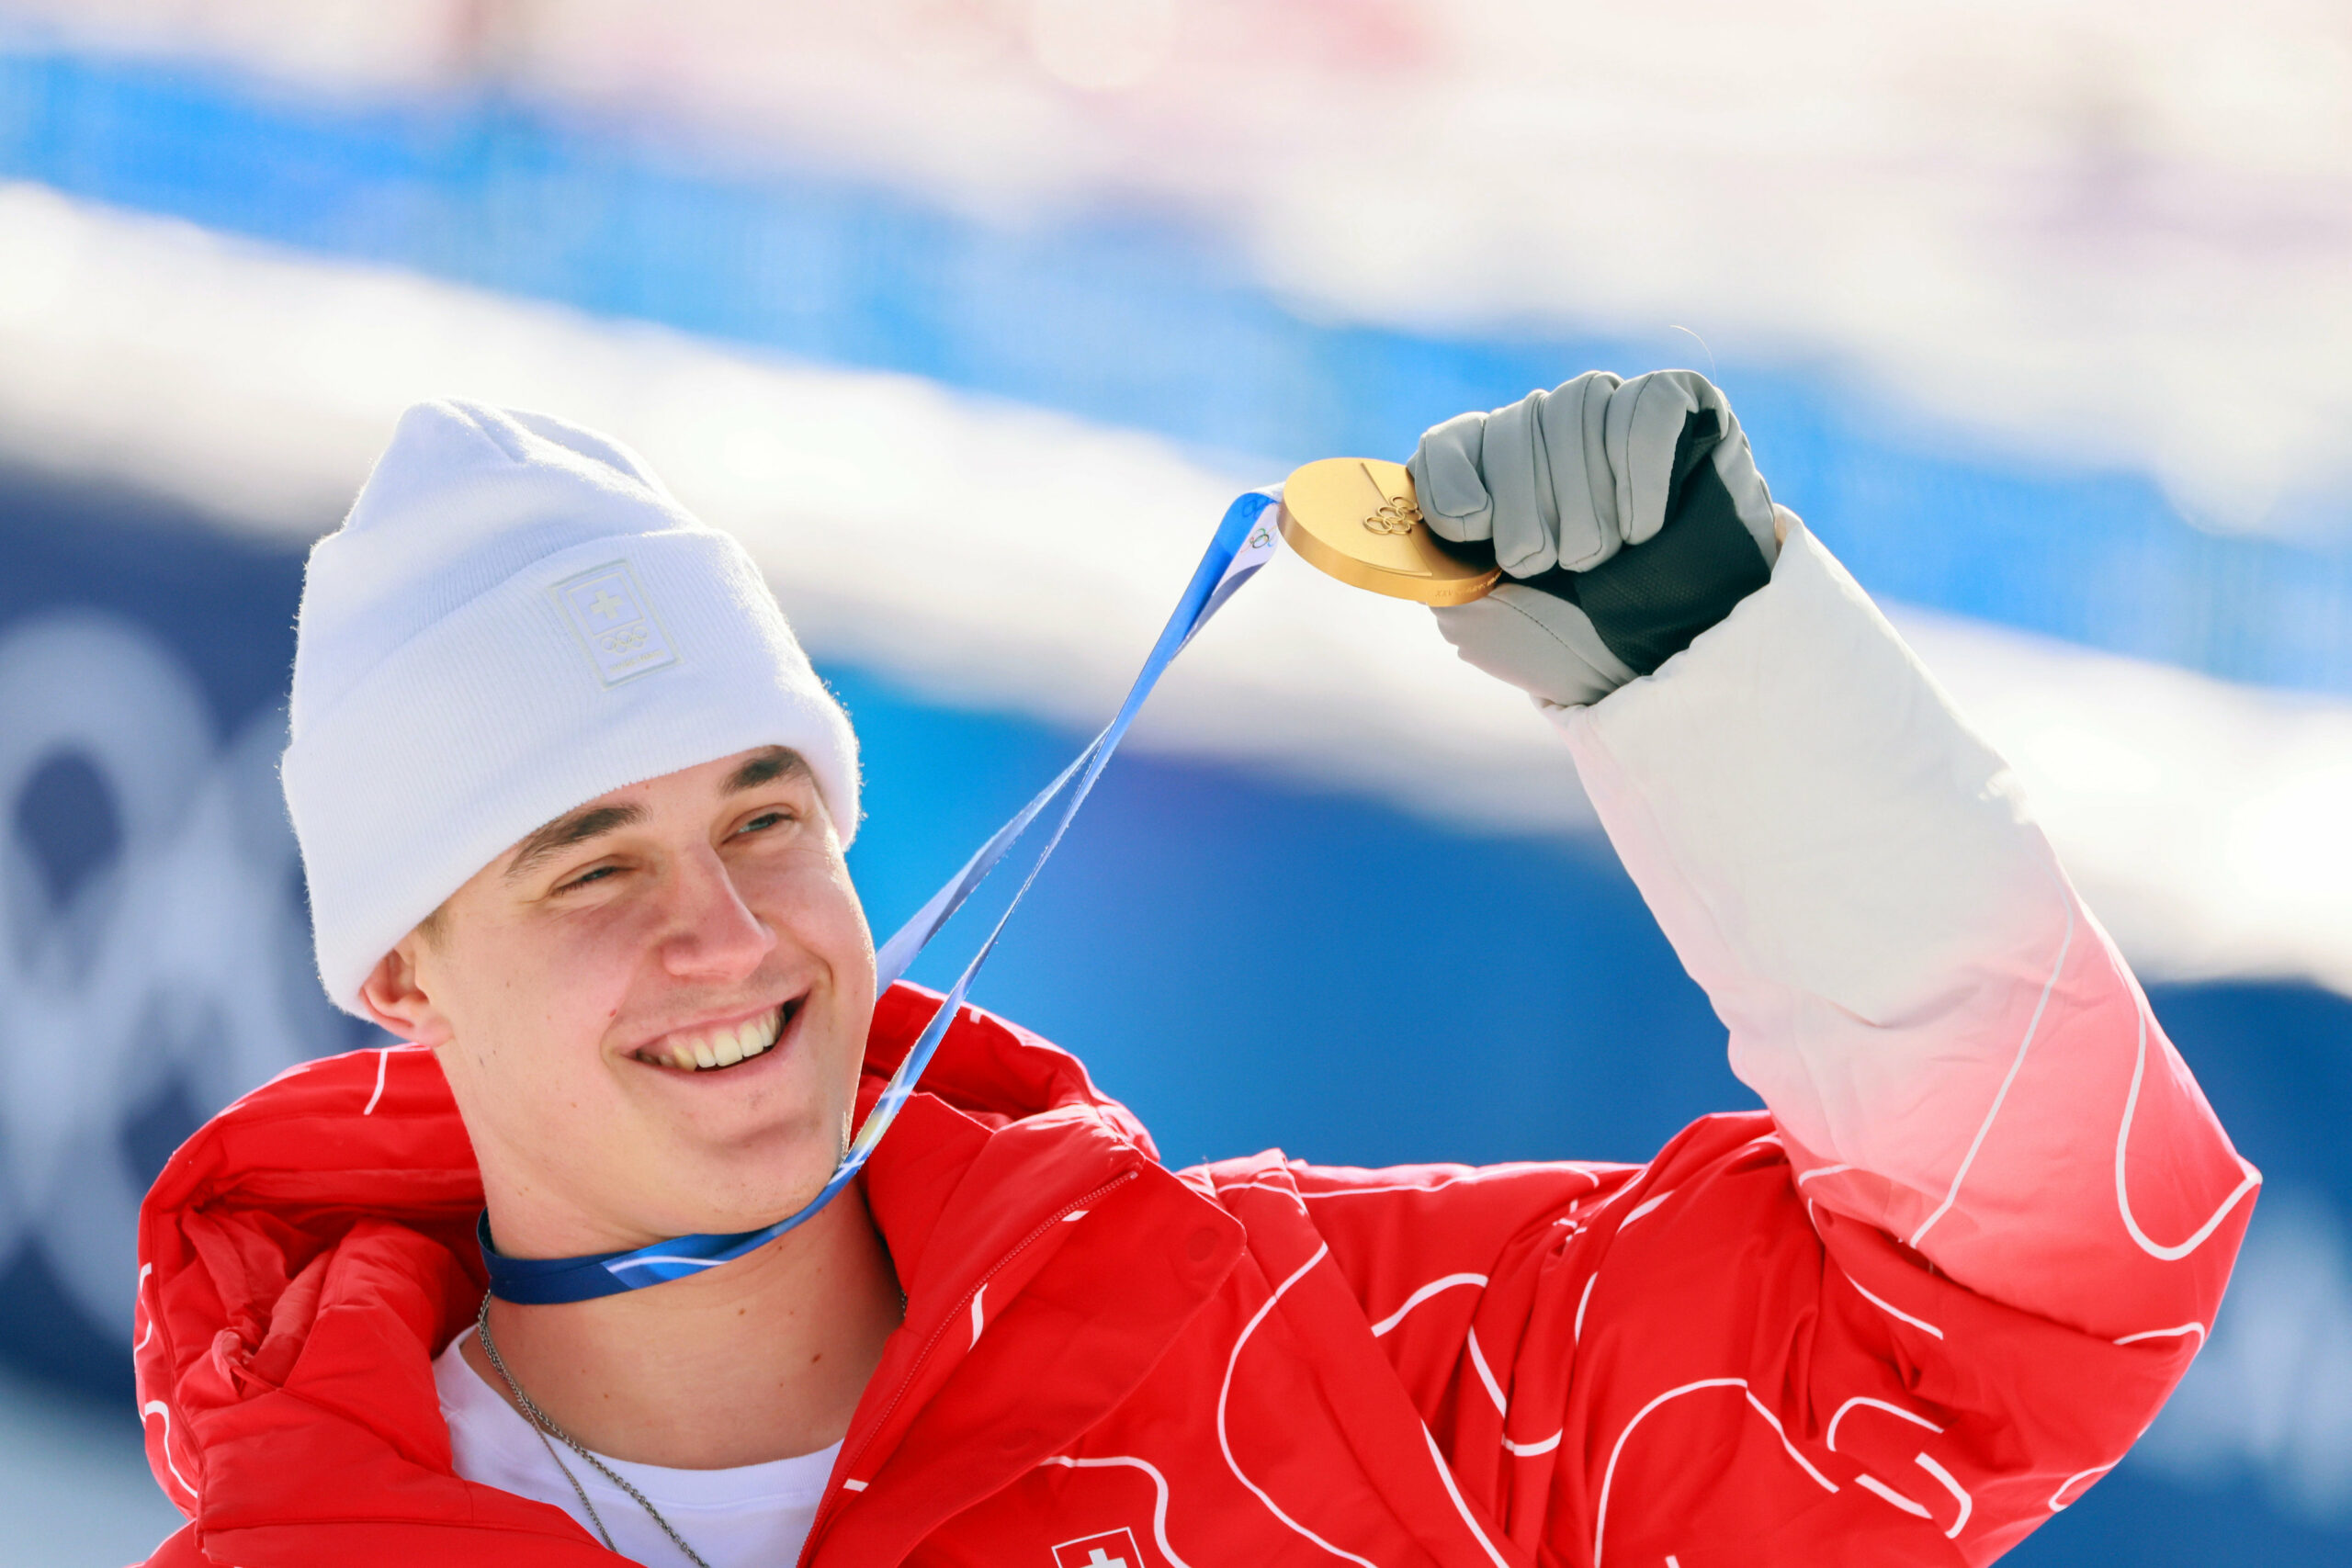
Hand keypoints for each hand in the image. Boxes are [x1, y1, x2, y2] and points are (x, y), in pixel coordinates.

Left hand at [1407, 370, 1788, 707]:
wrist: (1683, 661)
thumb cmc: (1580, 643)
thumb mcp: (1487, 624)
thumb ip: (1438, 573)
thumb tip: (1418, 524)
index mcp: (1491, 480)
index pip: (1448, 444)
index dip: (1454, 480)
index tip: (1472, 531)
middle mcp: (1546, 436)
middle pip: (1516, 423)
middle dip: (1528, 509)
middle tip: (1556, 567)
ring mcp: (1611, 417)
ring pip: (1578, 406)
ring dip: (1585, 501)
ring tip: (1601, 559)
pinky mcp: (1678, 407)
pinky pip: (1644, 407)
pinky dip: (1639, 472)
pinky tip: (1643, 529)